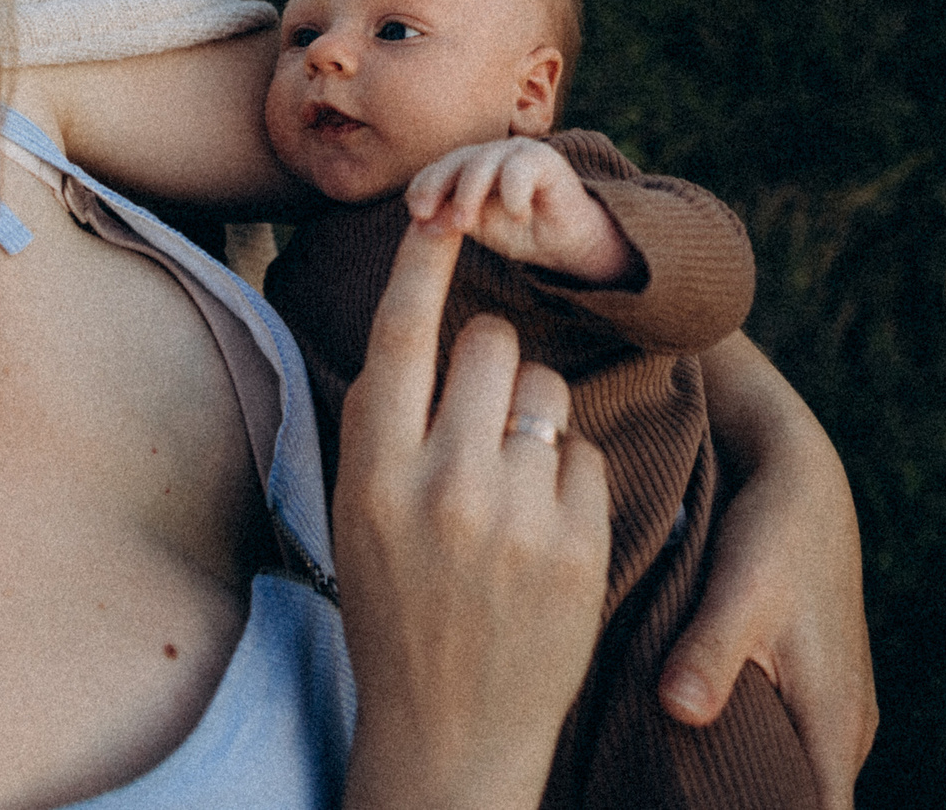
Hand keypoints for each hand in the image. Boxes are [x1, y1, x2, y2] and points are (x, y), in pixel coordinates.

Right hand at [332, 212, 611, 809]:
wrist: (450, 734)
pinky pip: (587, 453)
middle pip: (490, 345)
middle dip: (493, 363)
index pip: (401, 337)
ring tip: (512, 487)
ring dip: (536, 419)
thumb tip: (416, 326)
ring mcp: (516, 517)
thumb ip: (385, 427)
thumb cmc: (396, 609)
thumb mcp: (358, 517)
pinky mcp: (579, 546)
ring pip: (549, 392)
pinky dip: (570, 478)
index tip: (442, 212)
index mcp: (372, 473)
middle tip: (481, 417)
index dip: (422, 263)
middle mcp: (442, 486)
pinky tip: (544, 533)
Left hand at [403, 137, 635, 285]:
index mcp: (470, 167)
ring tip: (464, 225)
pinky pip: (520, 169)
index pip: (440, 169)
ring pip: (484, 162)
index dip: (423, 186)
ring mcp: (518, 153)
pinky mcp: (545, 159)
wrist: (569, 242)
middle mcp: (491, 154)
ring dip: (469, 193)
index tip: (414, 213)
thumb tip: (422, 222)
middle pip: (457, 160)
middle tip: (424, 215)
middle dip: (437, 186)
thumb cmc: (520, 232)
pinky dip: (513, 193)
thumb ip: (451, 218)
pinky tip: (518, 216)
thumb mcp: (479, 227)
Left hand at [658, 335, 875, 809]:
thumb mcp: (741, 586)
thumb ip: (710, 651)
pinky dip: (750, 753)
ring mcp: (834, 711)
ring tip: (666, 784)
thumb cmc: (776, 528)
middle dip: (742, 809)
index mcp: (834, 721)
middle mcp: (845, 728)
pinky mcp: (814, 689)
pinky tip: (688, 747)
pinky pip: (788, 744)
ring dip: (749, 785)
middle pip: (803, 804)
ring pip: (795, 777)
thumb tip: (680, 709)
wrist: (800, 473)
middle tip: (660, 799)